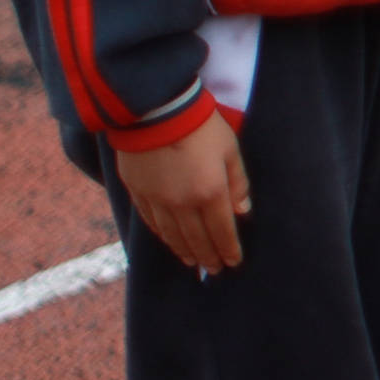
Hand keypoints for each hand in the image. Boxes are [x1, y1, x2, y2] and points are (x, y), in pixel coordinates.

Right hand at [118, 111, 251, 273]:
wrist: (154, 109)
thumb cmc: (200, 126)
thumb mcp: (230, 150)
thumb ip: (238, 183)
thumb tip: (242, 211)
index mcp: (209, 193)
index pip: (222, 232)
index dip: (228, 250)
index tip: (233, 263)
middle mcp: (181, 203)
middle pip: (196, 239)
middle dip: (207, 257)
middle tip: (214, 270)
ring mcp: (156, 199)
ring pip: (171, 235)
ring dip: (183, 251)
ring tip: (192, 262)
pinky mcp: (137, 190)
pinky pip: (150, 221)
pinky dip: (162, 235)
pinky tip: (168, 240)